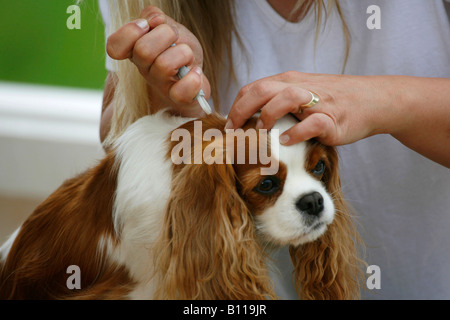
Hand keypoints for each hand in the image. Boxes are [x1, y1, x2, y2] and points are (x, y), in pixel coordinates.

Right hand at [106, 6, 210, 116]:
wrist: (195, 76)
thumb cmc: (178, 51)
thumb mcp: (168, 26)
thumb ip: (155, 17)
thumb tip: (154, 20)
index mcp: (135, 51)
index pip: (114, 46)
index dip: (130, 31)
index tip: (147, 26)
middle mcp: (144, 70)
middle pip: (143, 50)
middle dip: (166, 34)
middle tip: (175, 38)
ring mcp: (160, 86)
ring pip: (164, 65)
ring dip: (184, 53)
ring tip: (188, 56)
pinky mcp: (178, 99)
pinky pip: (181, 92)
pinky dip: (193, 79)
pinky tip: (196, 72)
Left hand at [226, 71, 394, 145]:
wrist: (371, 100)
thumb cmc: (332, 100)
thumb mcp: (302, 92)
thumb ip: (278, 100)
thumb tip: (250, 117)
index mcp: (288, 81)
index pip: (253, 88)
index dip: (236, 106)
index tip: (229, 126)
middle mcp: (300, 87)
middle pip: (263, 89)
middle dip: (242, 110)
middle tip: (234, 132)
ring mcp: (317, 102)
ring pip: (286, 98)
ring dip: (268, 115)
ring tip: (261, 132)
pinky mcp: (333, 119)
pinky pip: (312, 123)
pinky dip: (297, 133)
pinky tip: (287, 142)